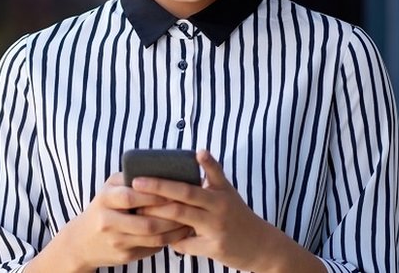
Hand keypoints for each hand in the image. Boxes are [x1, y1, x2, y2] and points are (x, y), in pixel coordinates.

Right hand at [47, 172, 193, 270]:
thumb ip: (129, 179)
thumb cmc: (103, 208)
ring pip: (153, 238)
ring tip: (189, 220)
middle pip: (146, 222)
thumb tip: (162, 170)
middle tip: (189, 207)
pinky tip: (180, 232)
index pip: (131, 197)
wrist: (81, 242)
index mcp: (105, 199)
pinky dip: (168, 240)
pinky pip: (152, 248)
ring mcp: (117, 241)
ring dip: (174, 230)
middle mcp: (108, 222)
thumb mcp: (109, 189)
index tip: (174, 190)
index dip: (154, 195)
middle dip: (171, 216)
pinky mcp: (124, 256)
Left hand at [132, 150, 288, 271]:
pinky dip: (172, 241)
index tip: (195, 151)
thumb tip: (195, 153)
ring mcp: (217, 227)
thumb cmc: (237, 216)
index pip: (211, 171)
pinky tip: (161, 239)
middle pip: (186, 194)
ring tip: (139, 210)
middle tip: (137, 182)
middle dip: (159, 187)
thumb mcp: (228, 193)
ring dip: (158, 214)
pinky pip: (185, 244)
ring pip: (181, 217)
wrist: (261, 246)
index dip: (204, 161)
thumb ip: (212, 175)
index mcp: (222, 191)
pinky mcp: (214, 247)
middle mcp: (220, 206)